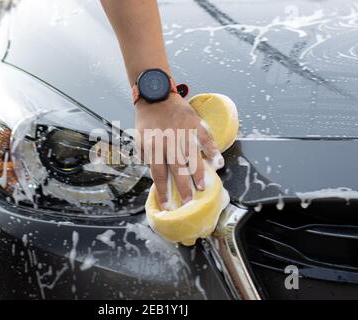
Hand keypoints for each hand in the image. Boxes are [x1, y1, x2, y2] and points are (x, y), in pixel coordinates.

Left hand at [135, 93, 223, 209]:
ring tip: (202, 187)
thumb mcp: (139, 138)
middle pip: (177, 169)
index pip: (158, 174)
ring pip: (193, 156)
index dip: (163, 191)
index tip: (167, 205)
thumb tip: (156, 172)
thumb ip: (147, 156)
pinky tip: (218, 162)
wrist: (155, 93)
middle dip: (183, 188)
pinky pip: (206, 138)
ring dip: (198, 173)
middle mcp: (169, 141)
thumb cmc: (147, 119)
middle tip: (188, 202)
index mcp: (154, 146)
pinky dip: (213, 150)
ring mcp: (183, 132)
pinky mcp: (194, 123)